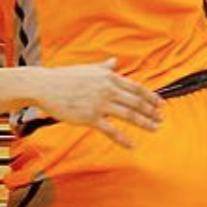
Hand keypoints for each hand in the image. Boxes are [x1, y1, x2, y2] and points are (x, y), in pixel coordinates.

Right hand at [36, 59, 162, 148]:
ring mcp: (99, 103)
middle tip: (161, 119)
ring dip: (144, 123)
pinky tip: (132, 144)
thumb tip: (114, 61)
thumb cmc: (64, 77)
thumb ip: (103, 67)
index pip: (136, 87)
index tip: (161, 104)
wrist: (45, 86)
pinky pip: (111, 130)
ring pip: (128, 115)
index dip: (150, 97)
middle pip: (136, 102)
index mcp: (108, 76)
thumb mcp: (87, 69)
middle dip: (151, 111)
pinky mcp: (89, 117)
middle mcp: (107, 89)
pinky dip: (123, 138)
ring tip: (154, 129)